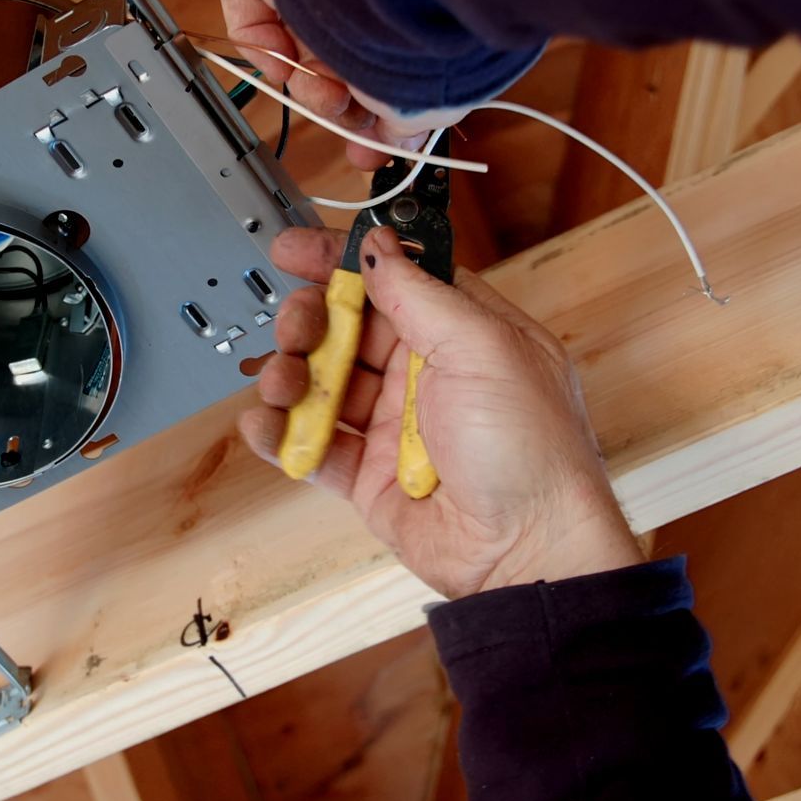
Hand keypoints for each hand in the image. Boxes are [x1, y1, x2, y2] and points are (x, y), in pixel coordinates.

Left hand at [217, 0, 469, 169]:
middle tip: (354, 125)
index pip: (373, 57)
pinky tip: (288, 64)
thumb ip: (407, 122)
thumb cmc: (421, 30)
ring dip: (308, 87)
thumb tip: (400, 144)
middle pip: (332, 55)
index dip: (369, 108)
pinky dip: (262, 48)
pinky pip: (246, 8)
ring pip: (292, 41)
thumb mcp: (425, 96)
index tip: (371, 145)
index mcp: (398, 2)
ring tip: (329, 97)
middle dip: (338, 103)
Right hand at [239, 225, 643, 597]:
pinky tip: (267, 425)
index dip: (339, 261)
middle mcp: (426, 375)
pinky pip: (311, 445)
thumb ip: (422, 293)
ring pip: (321, 383)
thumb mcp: (483, 349)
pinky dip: (280, 433)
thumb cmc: (533, 454)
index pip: (392, 278)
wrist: (527, 553)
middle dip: (309, 320)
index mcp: (462, 333)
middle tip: (295, 328)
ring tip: (283, 384)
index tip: (293, 249)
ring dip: (290, 375)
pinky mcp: (367, 475)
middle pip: (346, 327)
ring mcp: (394, 426)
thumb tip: (377, 247)